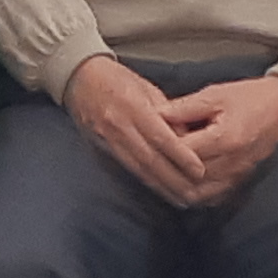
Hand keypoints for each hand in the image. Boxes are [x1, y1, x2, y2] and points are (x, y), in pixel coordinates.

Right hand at [65, 55, 214, 207]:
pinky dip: (147, 182)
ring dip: (162, 187)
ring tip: (182, 199)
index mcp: (132, 105)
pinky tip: (161, 191)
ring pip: (139, 169)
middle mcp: (120, 125)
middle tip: (196, 194)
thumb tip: (188, 136)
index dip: (180, 155)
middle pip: (150, 159)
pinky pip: (129, 168)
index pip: (159, 136)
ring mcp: (109, 139)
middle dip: (174, 180)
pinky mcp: (104, 148)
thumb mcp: (145, 86)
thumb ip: (166, 111)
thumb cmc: (115, 78)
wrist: (78, 78)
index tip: (199, 170)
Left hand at [161, 73, 277, 203]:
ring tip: (159, 173)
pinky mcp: (240, 180)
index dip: (164, 147)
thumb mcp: (215, 94)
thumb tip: (157, 115)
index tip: (148, 138)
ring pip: (199, 193)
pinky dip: (194, 193)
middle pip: (190, 176)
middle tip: (148, 158)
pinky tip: (181, 184)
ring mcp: (238, 175)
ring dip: (178, 185)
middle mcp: (232, 163)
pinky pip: (212, 196)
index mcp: (226, 138)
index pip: (185, 152)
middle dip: (167, 168)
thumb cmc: (249, 97)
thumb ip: (185, 107)